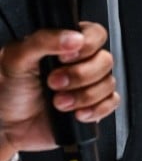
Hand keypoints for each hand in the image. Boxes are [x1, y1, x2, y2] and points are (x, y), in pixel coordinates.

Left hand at [0, 23, 118, 153]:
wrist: (7, 126)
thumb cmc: (8, 90)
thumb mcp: (15, 59)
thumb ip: (43, 41)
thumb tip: (74, 38)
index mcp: (65, 45)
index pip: (96, 34)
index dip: (87, 46)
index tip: (65, 58)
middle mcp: (81, 63)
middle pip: (106, 60)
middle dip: (80, 76)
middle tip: (55, 82)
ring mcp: (90, 85)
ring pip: (108, 83)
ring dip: (83, 96)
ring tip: (58, 102)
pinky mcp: (95, 106)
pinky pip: (111, 103)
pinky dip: (95, 109)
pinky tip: (75, 113)